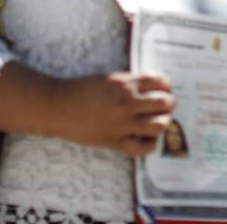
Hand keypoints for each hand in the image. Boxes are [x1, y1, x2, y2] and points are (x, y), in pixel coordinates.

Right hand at [48, 72, 174, 156]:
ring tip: (157, 122)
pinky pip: (142, 148)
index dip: (166, 86)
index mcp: (126, 83)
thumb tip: (154, 89)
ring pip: (159, 125)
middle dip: (168, 104)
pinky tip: (147, 139)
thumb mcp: (110, 79)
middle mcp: (127, 102)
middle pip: (165, 103)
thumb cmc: (82, 90)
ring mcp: (122, 123)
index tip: (163, 89)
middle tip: (163, 106)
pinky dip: (150, 145)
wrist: (57, 106)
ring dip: (163, 122)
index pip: (161, 82)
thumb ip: (131, 83)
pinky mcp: (114, 141)